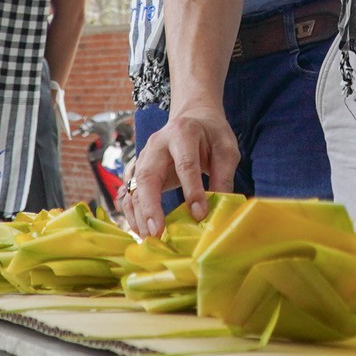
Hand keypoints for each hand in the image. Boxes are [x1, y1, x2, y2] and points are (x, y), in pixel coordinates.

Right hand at [124, 106, 239, 233]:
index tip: (199, 215)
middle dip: (150, 206)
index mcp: (182, 132)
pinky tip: (139, 229)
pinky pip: (129, 191)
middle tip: (157, 232)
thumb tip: (218, 209)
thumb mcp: (226, 149)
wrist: (193, 118)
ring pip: (135, 186)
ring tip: (148, 238)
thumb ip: (223, 176)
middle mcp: (157, 144)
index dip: (192, 190)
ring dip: (138, 214)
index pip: (186, 164)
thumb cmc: (211, 134)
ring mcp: (144, 156)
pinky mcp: (138, 169)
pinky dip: (131, 212)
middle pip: (148, 175)